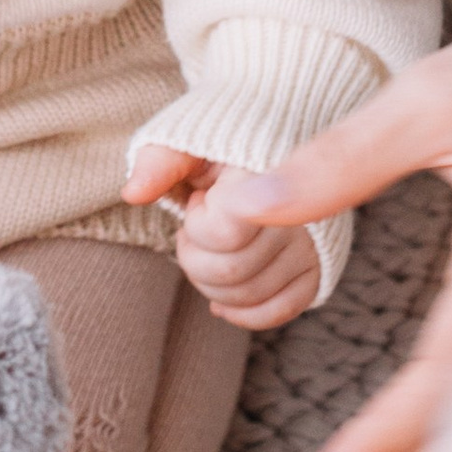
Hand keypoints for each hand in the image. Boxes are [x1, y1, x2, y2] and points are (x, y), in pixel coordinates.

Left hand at [122, 148, 323, 328]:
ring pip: (249, 295)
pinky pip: (281, 310)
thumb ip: (159, 161)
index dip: (197, 225)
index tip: (200, 200)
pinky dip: (245, 312)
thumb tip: (133, 193)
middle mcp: (299, 212)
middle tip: (197, 227)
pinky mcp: (317, 266)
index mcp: (265, 174)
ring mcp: (312, 243)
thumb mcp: (187, 139)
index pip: (223, 233)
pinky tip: (222, 299)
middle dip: (195, 257)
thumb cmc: (219, 142)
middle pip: (231, 272)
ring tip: (213, 245)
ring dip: (212, 283)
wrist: (270, 139)